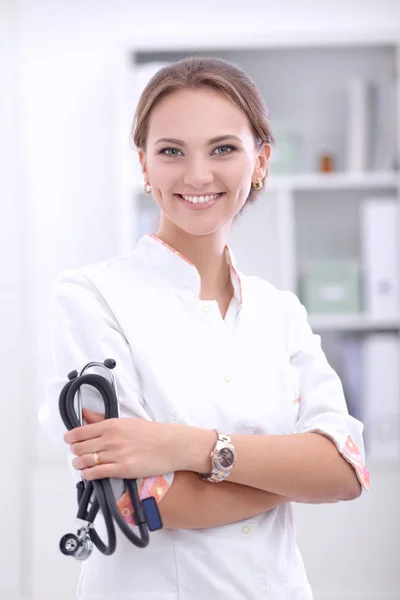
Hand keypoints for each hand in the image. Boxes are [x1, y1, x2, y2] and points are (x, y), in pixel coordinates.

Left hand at [64, 408, 179, 480]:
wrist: (171, 445)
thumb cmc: (151, 433)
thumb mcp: (126, 421)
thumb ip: (103, 420)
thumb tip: (85, 414)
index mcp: (112, 425)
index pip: (80, 432)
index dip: (70, 438)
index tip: (69, 440)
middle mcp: (111, 439)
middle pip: (80, 448)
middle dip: (75, 452)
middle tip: (76, 453)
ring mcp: (117, 455)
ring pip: (86, 461)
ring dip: (79, 464)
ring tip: (80, 464)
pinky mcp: (123, 469)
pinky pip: (97, 473)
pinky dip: (88, 474)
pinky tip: (88, 474)